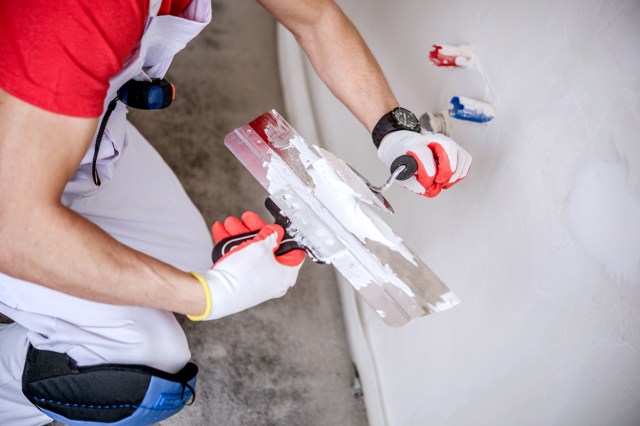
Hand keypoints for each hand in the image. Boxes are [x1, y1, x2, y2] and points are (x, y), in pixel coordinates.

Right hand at [188, 212, 304, 320]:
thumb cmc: (242, 275)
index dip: (284, 234)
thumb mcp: (261, 246)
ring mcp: (257, 282)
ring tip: (230, 222)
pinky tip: (222, 231)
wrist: (216, 294)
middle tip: (246, 219)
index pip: (293, 250)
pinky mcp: (242, 282)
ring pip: (251, 252)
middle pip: (268, 248)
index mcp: (286, 274)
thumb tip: (276, 232)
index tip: (275, 225)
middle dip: (254, 230)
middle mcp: (274, 280)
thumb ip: (271, 235)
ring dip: (240, 235)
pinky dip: (232, 246)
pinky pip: (240, 260)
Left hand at [377, 130, 471, 196]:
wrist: (402, 146)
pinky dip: (460, 173)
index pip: (424, 153)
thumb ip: (412, 183)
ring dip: (455, 174)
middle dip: (446, 170)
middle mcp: (432, 140)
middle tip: (438, 182)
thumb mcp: (400, 172)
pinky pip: (466, 160)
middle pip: (449, 147)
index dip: (427, 172)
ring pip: (461, 155)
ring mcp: (446, 143)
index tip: (427, 182)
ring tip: (443, 183)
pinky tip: (448, 179)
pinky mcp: (455, 149)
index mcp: (414, 144)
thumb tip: (426, 190)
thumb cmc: (402, 158)